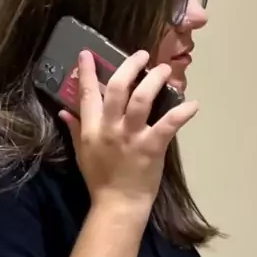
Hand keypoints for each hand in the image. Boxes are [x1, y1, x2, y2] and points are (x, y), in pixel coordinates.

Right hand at [60, 50, 198, 211]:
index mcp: (92, 129)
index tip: (87, 52)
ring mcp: (132, 137)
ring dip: (154, 80)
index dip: (88, 71)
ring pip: (141, 100)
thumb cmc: (100, 179)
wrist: (118, 204)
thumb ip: (76, 129)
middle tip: (142, 54)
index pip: (88, 94)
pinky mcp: (151, 147)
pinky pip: (167, 125)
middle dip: (130, 66)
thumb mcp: (82, 153)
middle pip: (119, 88)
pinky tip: (193, 104)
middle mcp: (111, 128)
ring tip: (164, 70)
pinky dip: (181, 113)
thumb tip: (64, 111)